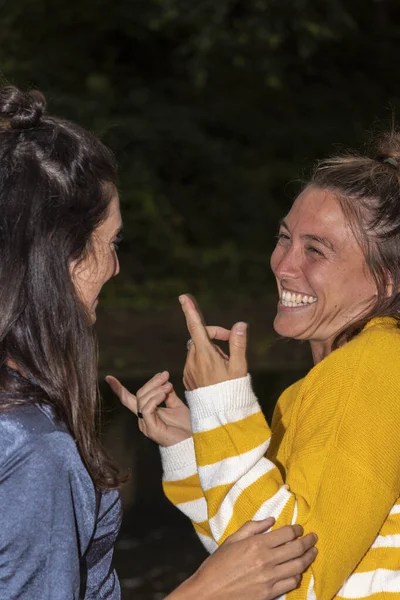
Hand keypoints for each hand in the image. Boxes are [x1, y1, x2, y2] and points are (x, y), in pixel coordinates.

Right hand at [106, 371, 190, 446]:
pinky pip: (147, 410)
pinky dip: (154, 399)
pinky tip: (164, 393)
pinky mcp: (151, 429)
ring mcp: (146, 425)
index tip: (109, 378)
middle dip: (152, 382)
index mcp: (147, 413)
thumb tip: (163, 382)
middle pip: (139, 395)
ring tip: (169, 385)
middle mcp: (143, 419)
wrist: (194, 441)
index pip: (129, 399)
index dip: (119, 389)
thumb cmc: (186, 427)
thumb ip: (167, 395)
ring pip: (142, 400)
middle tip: (165, 375)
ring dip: (156, 389)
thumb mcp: (176, 406)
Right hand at [167, 518, 317, 599]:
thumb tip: (271, 520)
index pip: (286, 534)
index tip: (301, 529)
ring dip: (308, 558)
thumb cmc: (217, 565)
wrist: (209, 593)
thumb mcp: (232, 540)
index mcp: (256, 544)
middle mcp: (266, 560)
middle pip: (297, 549)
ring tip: (312, 553)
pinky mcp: (270, 593)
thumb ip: (252, 527)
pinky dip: (298, 575)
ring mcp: (270, 578)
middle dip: (308, 542)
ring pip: (298, 566)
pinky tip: (298, 571)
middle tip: (314, 538)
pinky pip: (291, 583)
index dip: (297, 530)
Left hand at [179, 294, 247, 389]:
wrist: (219, 416)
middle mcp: (193, 360)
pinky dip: (205, 360)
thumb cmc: (232, 391)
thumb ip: (239, 344)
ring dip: (210, 349)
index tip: (183, 297)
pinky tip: (217, 374)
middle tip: (231, 341)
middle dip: (215, 335)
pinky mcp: (188, 377)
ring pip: (198, 349)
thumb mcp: (240, 368)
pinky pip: (195, 361)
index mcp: (205, 355)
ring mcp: (188, 369)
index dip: (190, 310)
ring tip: (225, 365)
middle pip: (200, 337)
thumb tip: (240, 324)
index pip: (196, 327)